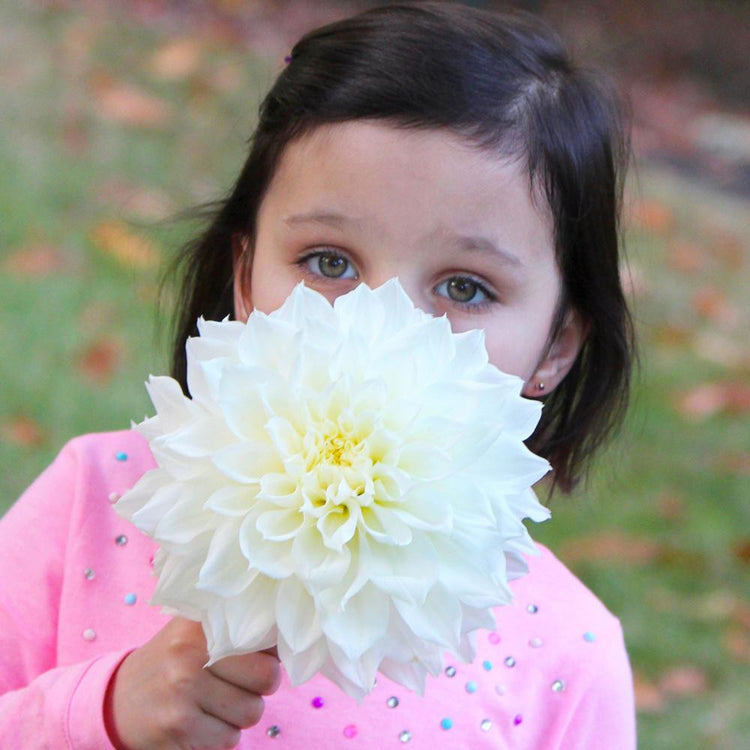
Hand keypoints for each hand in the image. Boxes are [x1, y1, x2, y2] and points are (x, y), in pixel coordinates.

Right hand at [104, 618, 280, 749]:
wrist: (115, 700)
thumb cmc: (172, 662)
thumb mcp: (197, 632)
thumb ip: (238, 630)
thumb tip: (288, 638)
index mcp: (201, 623)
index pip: (264, 636)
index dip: (269, 652)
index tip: (259, 655)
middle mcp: (191, 652)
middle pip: (267, 678)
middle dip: (260, 688)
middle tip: (238, 685)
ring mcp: (183, 690)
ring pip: (251, 712)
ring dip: (240, 714)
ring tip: (215, 703)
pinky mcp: (178, 726)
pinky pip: (229, 739)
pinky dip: (221, 736)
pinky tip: (200, 721)